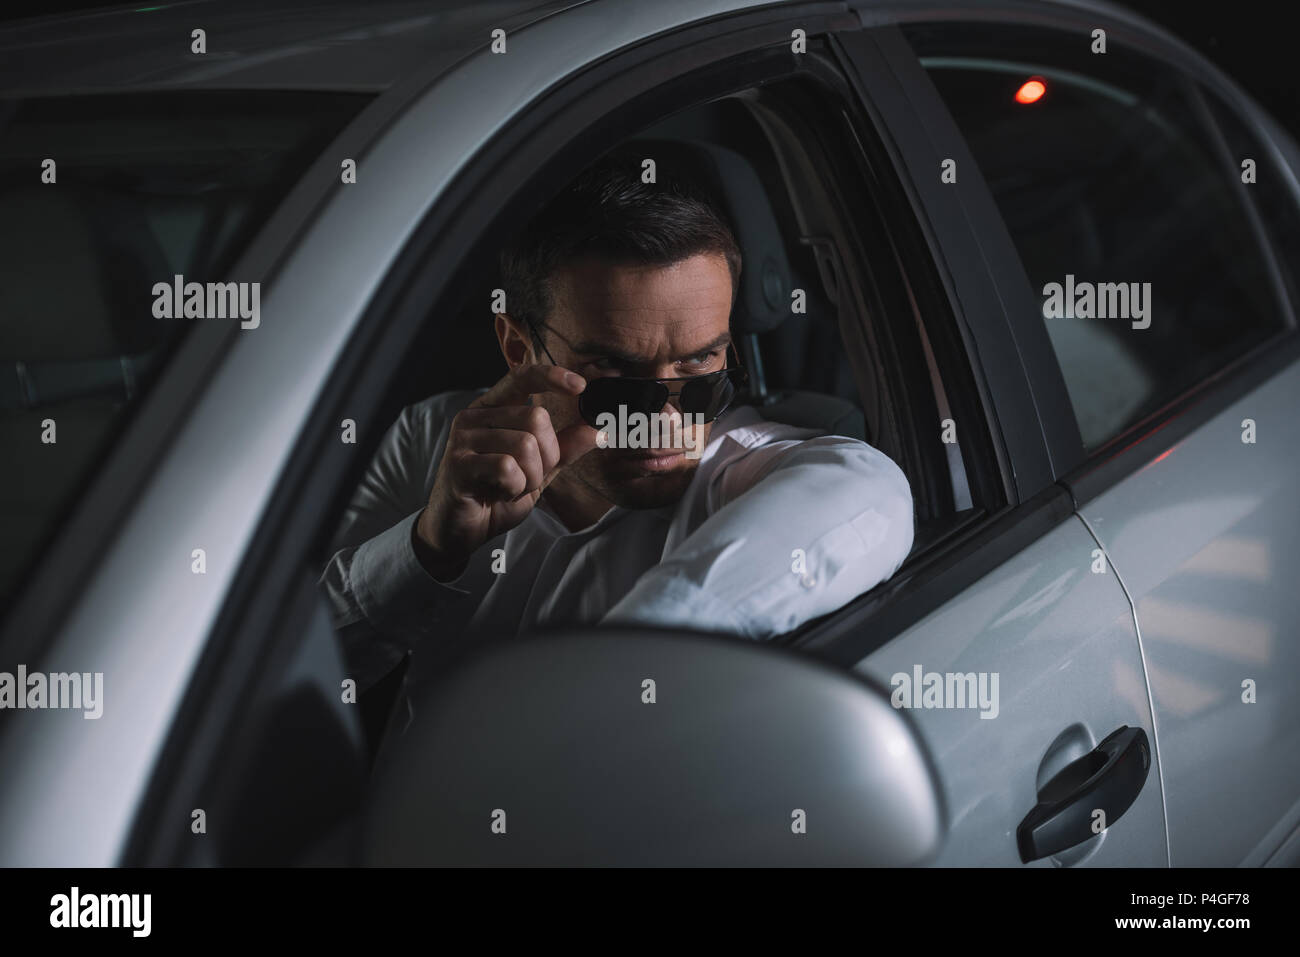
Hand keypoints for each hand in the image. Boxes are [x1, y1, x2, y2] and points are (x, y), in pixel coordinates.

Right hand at [413, 363, 598, 579]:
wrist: (459, 532)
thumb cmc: (495, 496)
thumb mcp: (537, 471)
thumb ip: (563, 450)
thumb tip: (597, 430)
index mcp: (493, 410)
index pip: (522, 378)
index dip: (552, 376)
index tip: (581, 386)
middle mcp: (474, 417)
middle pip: (536, 418)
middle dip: (547, 457)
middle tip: (527, 478)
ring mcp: (463, 439)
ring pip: (525, 445)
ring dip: (530, 477)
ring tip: (510, 488)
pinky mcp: (458, 463)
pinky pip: (507, 468)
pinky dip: (514, 488)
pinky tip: (498, 494)